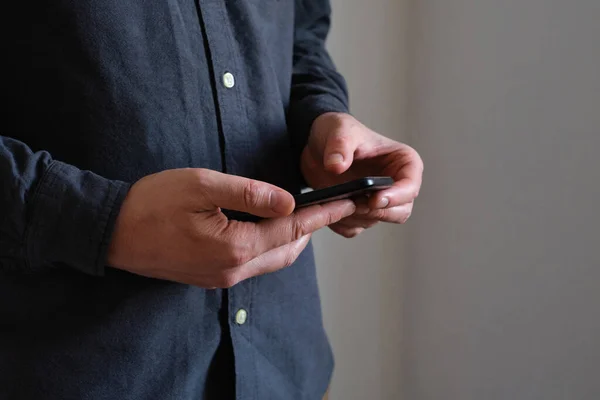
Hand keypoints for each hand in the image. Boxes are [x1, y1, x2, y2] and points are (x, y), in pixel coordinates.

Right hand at [108, 168, 354, 287]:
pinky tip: (270, 226)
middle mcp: (234, 269)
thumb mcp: (201, 185)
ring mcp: (223, 277)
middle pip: (289, 249)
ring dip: (292, 237)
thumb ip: (249, 193)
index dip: (323, 213)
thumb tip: (289, 199)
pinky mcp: (212, 277)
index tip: (348, 201)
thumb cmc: (152, 203)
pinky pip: (255, 263)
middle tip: (328, 203)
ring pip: (274, 259)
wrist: (111, 233)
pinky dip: (271, 245)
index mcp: (235, 246)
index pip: (293, 228)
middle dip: (312, 226)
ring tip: (303, 212)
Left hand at [300, 112, 422, 237]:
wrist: (317, 146)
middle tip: (354, 204)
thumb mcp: (339, 131)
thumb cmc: (338, 132)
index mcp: (403, 162)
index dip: (397, 196)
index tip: (374, 199)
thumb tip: (337, 166)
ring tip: (336, 201)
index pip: (410, 186)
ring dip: (357, 216)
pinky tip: (329, 208)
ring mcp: (378, 201)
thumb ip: (339, 146)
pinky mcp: (360, 212)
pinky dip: (342, 222)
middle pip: (400, 211)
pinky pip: (355, 227)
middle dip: (377, 211)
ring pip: (377, 220)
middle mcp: (396, 185)